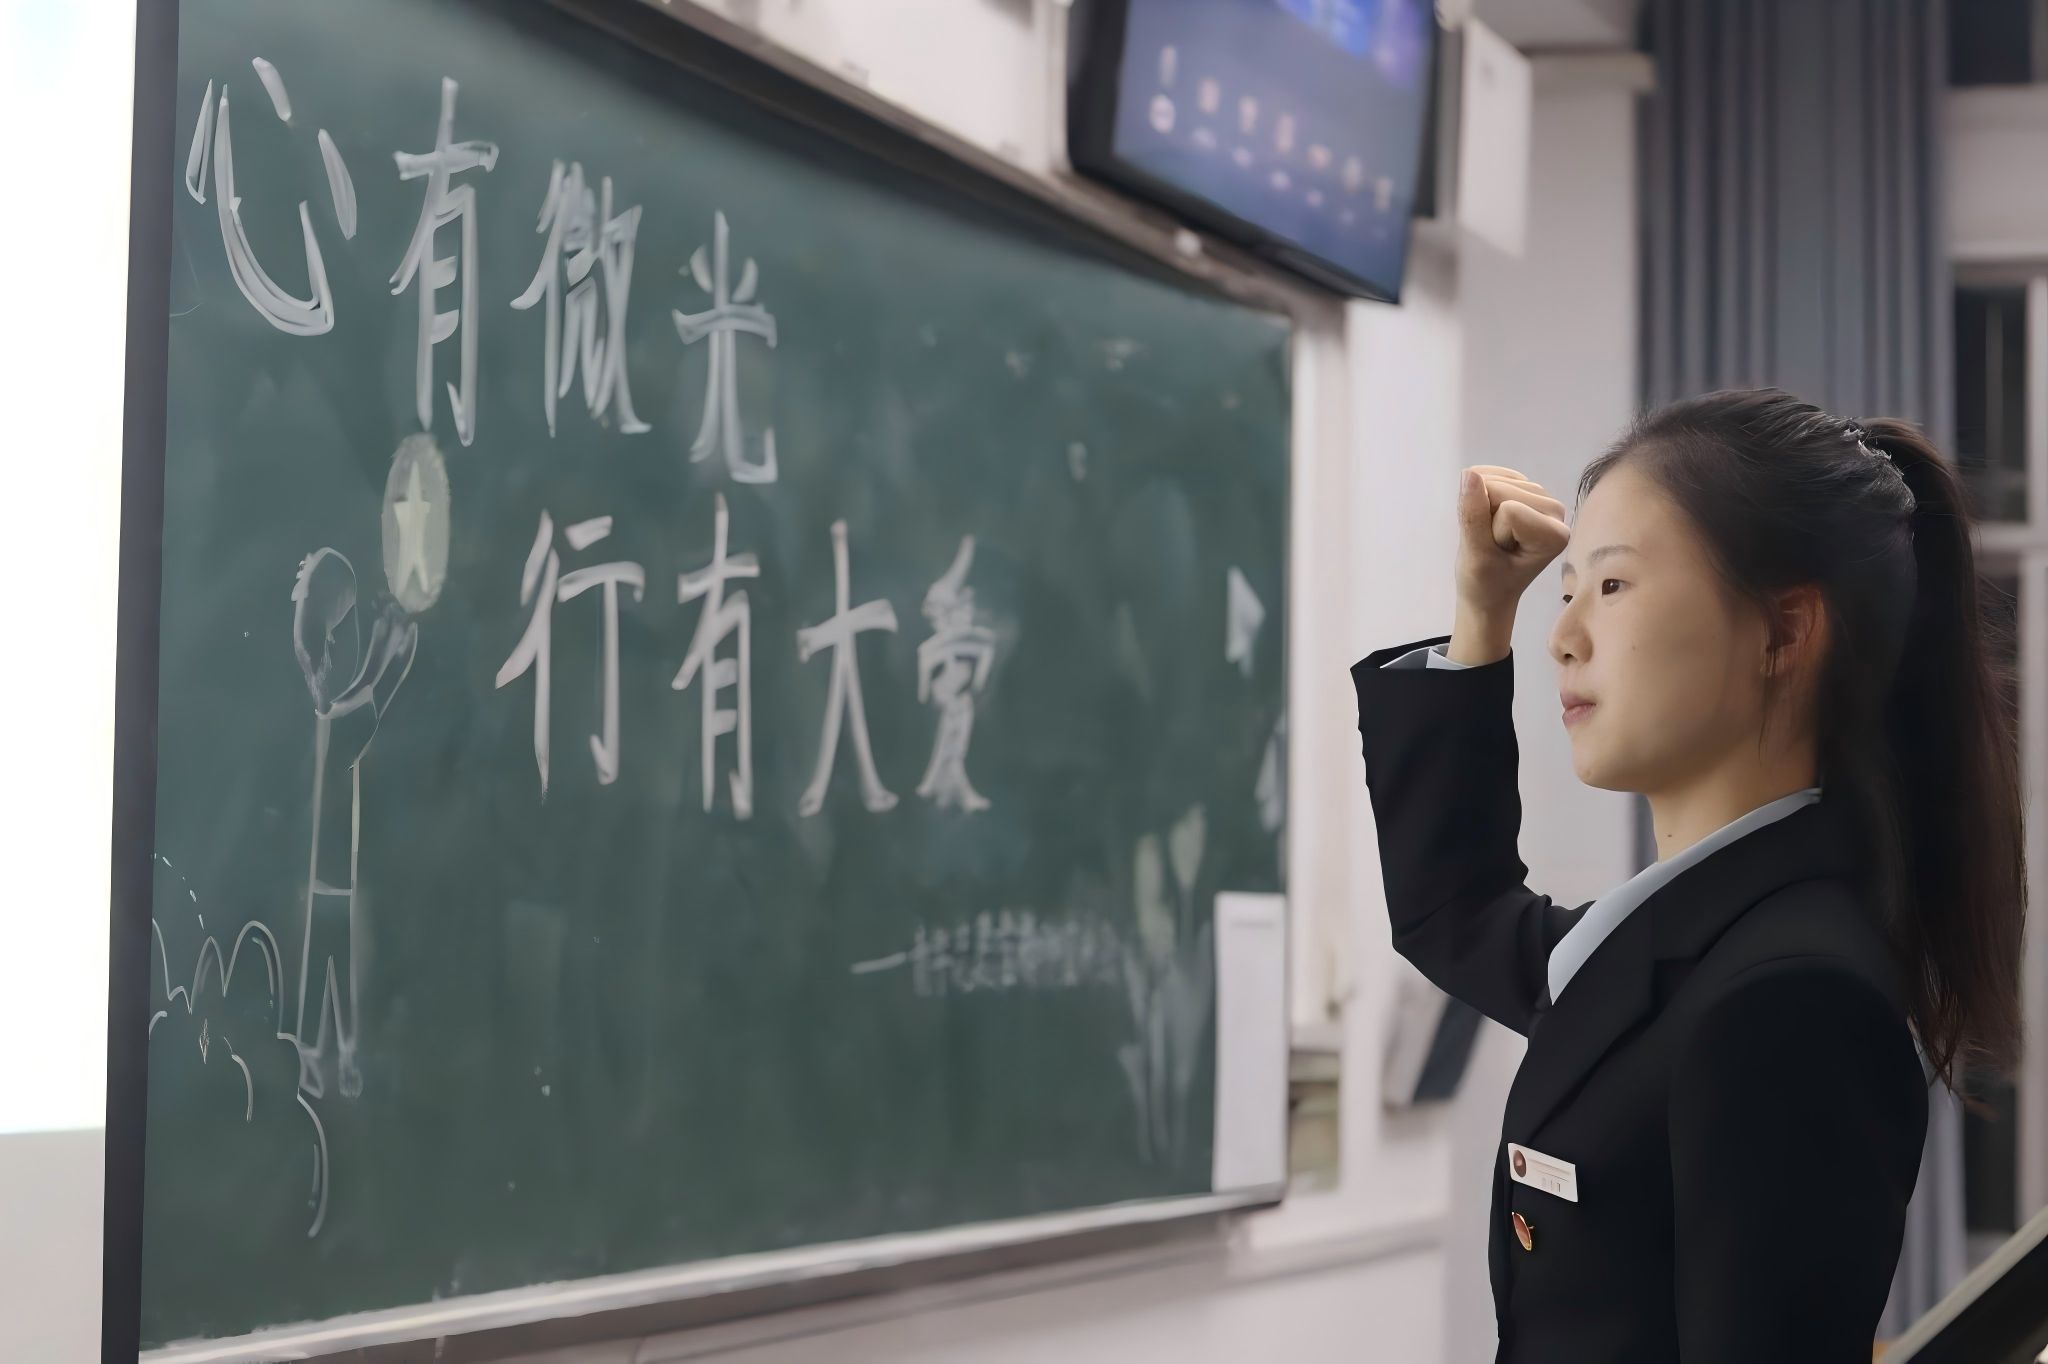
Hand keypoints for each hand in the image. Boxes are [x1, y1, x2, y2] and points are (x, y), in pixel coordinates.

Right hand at [1449, 465, 1569, 663]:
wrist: (1488, 592)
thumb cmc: (1484, 584)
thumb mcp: (1475, 557)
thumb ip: (1473, 516)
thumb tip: (1469, 473)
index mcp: (1554, 534)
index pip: (1508, 510)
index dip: (1491, 532)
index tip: (1497, 555)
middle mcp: (1556, 511)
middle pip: (1500, 489)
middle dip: (1486, 517)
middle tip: (1492, 546)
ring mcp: (1543, 497)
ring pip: (1493, 480)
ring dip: (1483, 508)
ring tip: (1492, 537)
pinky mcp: (1526, 487)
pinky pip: (1489, 473)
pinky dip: (1479, 494)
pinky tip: (1488, 518)